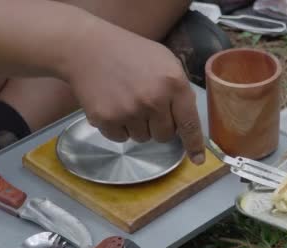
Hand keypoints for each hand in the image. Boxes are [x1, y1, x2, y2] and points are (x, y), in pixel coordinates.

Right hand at [63, 20, 204, 164]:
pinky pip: (121, 138)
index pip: (190, 123)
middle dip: (158, 126)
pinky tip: (114, 106)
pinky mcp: (107, 119)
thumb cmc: (130, 53)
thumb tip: (186, 120)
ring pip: (142, 138)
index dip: (194, 145)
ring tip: (127, 101)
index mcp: (173, 83)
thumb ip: (179, 89)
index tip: (198, 159)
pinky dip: (118, 127)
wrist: (88, 49)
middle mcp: (154, 100)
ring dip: (137, 126)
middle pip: (165, 136)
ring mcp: (129, 111)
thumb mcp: (165, 61)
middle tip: (146, 105)